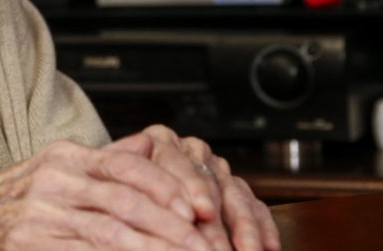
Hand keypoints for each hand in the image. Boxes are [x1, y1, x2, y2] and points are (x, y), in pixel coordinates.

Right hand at [0, 139, 214, 249]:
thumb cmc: (16, 202)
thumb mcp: (57, 172)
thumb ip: (104, 166)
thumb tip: (153, 149)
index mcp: (67, 157)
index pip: (128, 165)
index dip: (167, 186)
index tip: (199, 208)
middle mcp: (54, 179)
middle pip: (126, 200)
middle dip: (172, 225)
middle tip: (206, 244)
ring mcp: (39, 213)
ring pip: (111, 232)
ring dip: (154, 248)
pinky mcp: (27, 243)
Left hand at [106, 126, 279, 250]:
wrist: (121, 198)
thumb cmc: (116, 193)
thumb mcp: (114, 182)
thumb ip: (126, 178)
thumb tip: (137, 171)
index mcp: (158, 142)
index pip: (179, 162)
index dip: (192, 188)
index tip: (202, 213)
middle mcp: (189, 151)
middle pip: (210, 182)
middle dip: (218, 221)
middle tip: (221, 247)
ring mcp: (213, 169)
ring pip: (235, 194)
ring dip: (245, 228)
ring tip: (250, 250)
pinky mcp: (233, 188)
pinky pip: (253, 205)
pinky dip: (262, 227)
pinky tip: (268, 246)